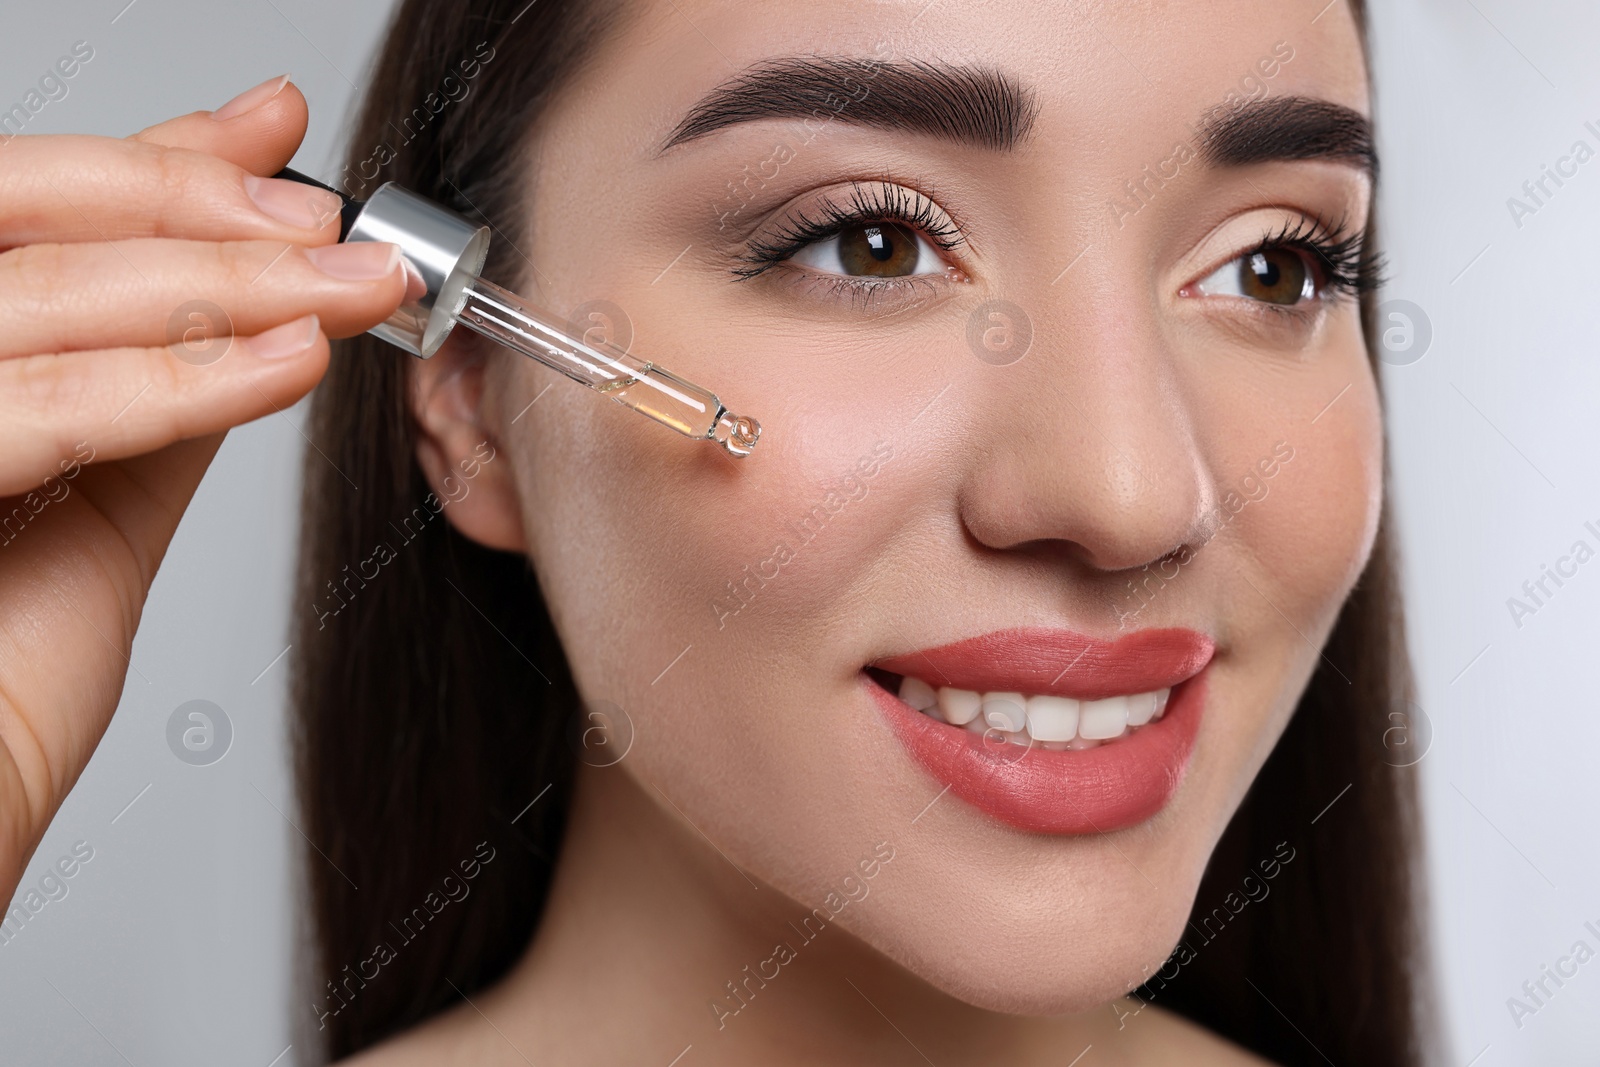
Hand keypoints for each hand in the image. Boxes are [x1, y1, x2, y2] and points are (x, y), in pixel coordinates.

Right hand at [0, 76, 405, 897]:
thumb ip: (150, 392)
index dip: (156, 162)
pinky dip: (177, 380)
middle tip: (331, 227)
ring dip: (222, 285)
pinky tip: (287, 363)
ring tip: (346, 289)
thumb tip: (247, 304)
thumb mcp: (94, 507)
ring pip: (40, 298)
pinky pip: (42, 408)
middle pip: (21, 215)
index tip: (277, 144)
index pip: (31, 209)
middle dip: (197, 205)